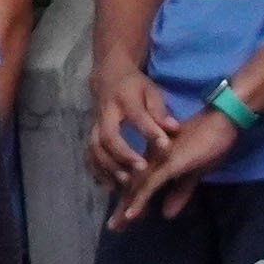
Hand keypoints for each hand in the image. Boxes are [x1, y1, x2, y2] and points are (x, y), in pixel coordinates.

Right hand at [84, 60, 175, 195]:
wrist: (108, 78)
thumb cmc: (135, 87)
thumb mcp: (151, 91)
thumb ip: (160, 110)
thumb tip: (173, 128)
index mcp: (124, 99)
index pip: (137, 116)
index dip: (150, 131)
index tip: (165, 146)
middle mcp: (105, 114)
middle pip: (108, 137)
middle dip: (124, 155)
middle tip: (142, 169)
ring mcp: (95, 126)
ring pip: (96, 149)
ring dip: (110, 167)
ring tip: (127, 183)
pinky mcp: (91, 136)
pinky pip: (90, 156)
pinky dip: (98, 172)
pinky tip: (111, 186)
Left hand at [111, 90, 245, 225]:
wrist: (221, 122)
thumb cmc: (209, 144)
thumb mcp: (193, 174)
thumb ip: (180, 193)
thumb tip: (167, 215)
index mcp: (156, 159)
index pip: (140, 183)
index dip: (131, 201)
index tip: (122, 221)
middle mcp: (152, 159)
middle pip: (134, 186)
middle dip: (123, 208)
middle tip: (114, 227)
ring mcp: (158, 160)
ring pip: (138, 187)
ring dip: (127, 207)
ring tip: (118, 225)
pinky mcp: (169, 163)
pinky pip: (151, 185)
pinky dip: (140, 200)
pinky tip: (131, 214)